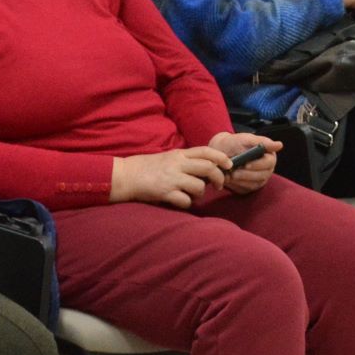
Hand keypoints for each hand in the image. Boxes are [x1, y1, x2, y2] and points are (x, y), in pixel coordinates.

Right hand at [108, 147, 231, 207]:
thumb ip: (185, 161)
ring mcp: (172, 178)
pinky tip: (181, 201)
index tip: (229, 164)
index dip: (221, 157)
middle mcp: (177, 164)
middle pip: (208, 168)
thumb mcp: (168, 158)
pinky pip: (185, 200)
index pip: (206, 151)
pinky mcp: (165, 192)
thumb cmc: (147, 167)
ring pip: (199, 186)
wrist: (125, 175)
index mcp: (179, 154)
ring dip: (200, 193)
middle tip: (218, 185)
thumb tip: (206, 167)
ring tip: (193, 194)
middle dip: (218, 178)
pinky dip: (187, 203)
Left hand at [209, 131, 278, 193]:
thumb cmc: (235, 143)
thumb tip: (279, 145)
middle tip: (234, 172)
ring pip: (254, 184)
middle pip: (262, 176)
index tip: (246, 164)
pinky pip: (245, 189)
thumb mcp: (247, 139)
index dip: (258, 165)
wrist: (222, 151)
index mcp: (269, 156)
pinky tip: (229, 179)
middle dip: (247, 174)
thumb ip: (262, 142)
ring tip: (229, 175)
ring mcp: (258, 180)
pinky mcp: (249, 187)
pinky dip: (236, 185)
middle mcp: (266, 169)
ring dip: (241, 180)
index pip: (269, 163)